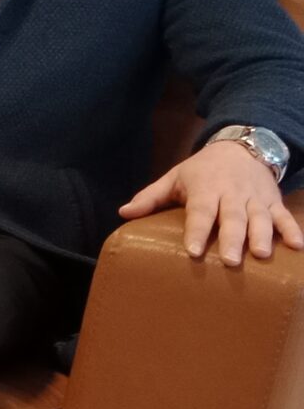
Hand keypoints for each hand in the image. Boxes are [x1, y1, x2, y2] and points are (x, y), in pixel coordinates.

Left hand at [120, 138, 303, 265]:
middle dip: (232, 238)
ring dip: (263, 236)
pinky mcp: (274, 202)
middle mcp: (233, 194)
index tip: (192, 251)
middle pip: (232, 218)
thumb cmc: (201, 169)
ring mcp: (256, 198)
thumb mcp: (174, 177)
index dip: (196, 230)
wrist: (241, 146)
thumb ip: (150, 197)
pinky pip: (285, 216)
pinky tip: (299, 247)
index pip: (200, 211)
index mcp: (206, 188)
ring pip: (261, 218)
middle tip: (231, 261)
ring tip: (262, 255)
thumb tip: (123, 213)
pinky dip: (293, 230)